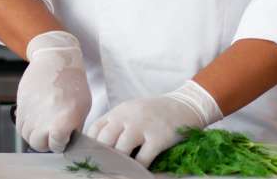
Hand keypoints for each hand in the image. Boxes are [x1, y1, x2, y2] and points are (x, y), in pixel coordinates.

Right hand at [15, 30, 91, 152]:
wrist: (56, 60)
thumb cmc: (73, 83)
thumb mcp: (83, 106)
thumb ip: (74, 128)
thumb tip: (66, 142)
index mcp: (65, 117)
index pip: (56, 145)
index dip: (60, 144)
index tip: (63, 138)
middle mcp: (45, 117)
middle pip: (39, 144)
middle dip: (47, 142)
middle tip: (53, 133)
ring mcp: (31, 112)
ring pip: (27, 136)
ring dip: (36, 134)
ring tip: (45, 123)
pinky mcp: (20, 105)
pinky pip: (20, 126)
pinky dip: (27, 127)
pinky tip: (37, 118)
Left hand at [89, 81, 223, 166]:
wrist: (186, 105)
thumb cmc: (156, 112)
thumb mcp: (132, 111)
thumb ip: (116, 124)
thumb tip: (99, 147)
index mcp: (119, 111)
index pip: (95, 130)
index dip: (90, 146)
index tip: (91, 158)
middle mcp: (128, 117)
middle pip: (104, 141)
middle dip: (102, 158)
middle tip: (104, 169)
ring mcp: (143, 126)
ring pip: (121, 151)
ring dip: (120, 164)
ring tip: (120, 171)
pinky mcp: (159, 137)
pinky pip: (143, 159)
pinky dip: (138, 168)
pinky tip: (138, 171)